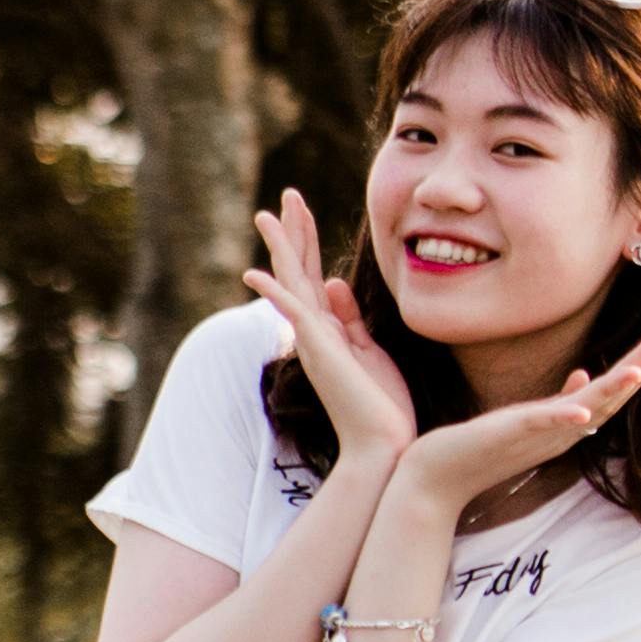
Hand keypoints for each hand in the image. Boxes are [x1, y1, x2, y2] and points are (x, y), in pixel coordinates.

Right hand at [244, 191, 420, 465]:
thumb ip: (349, 318)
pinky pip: (293, 316)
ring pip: (292, 285)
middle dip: (294, 232)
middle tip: (286, 196)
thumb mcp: (369, 350)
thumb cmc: (382, 405)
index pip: (313, 276)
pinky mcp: (319, 352)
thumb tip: (333, 282)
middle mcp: (314, 332)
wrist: (385, 445)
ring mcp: (313, 341)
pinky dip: (275, 294)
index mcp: (328, 329)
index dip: (309, 242)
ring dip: (281, 248)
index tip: (302, 210)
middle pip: (298, 271)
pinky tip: (255, 275)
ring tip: (268, 214)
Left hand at [400, 336, 640, 510]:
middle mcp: (558, 435)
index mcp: (563, 427)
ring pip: (584, 411)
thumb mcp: (526, 419)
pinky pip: (542, 426)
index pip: (608, 398)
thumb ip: (559, 402)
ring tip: (637, 369)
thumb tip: (583, 374)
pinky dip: (564, 417)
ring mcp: (537, 437)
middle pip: (606, 402)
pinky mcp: (510, 436)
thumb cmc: (480, 448)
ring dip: (612, 391)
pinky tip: (583, 410)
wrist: (439, 479)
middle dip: (635, 374)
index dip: (634, 374)